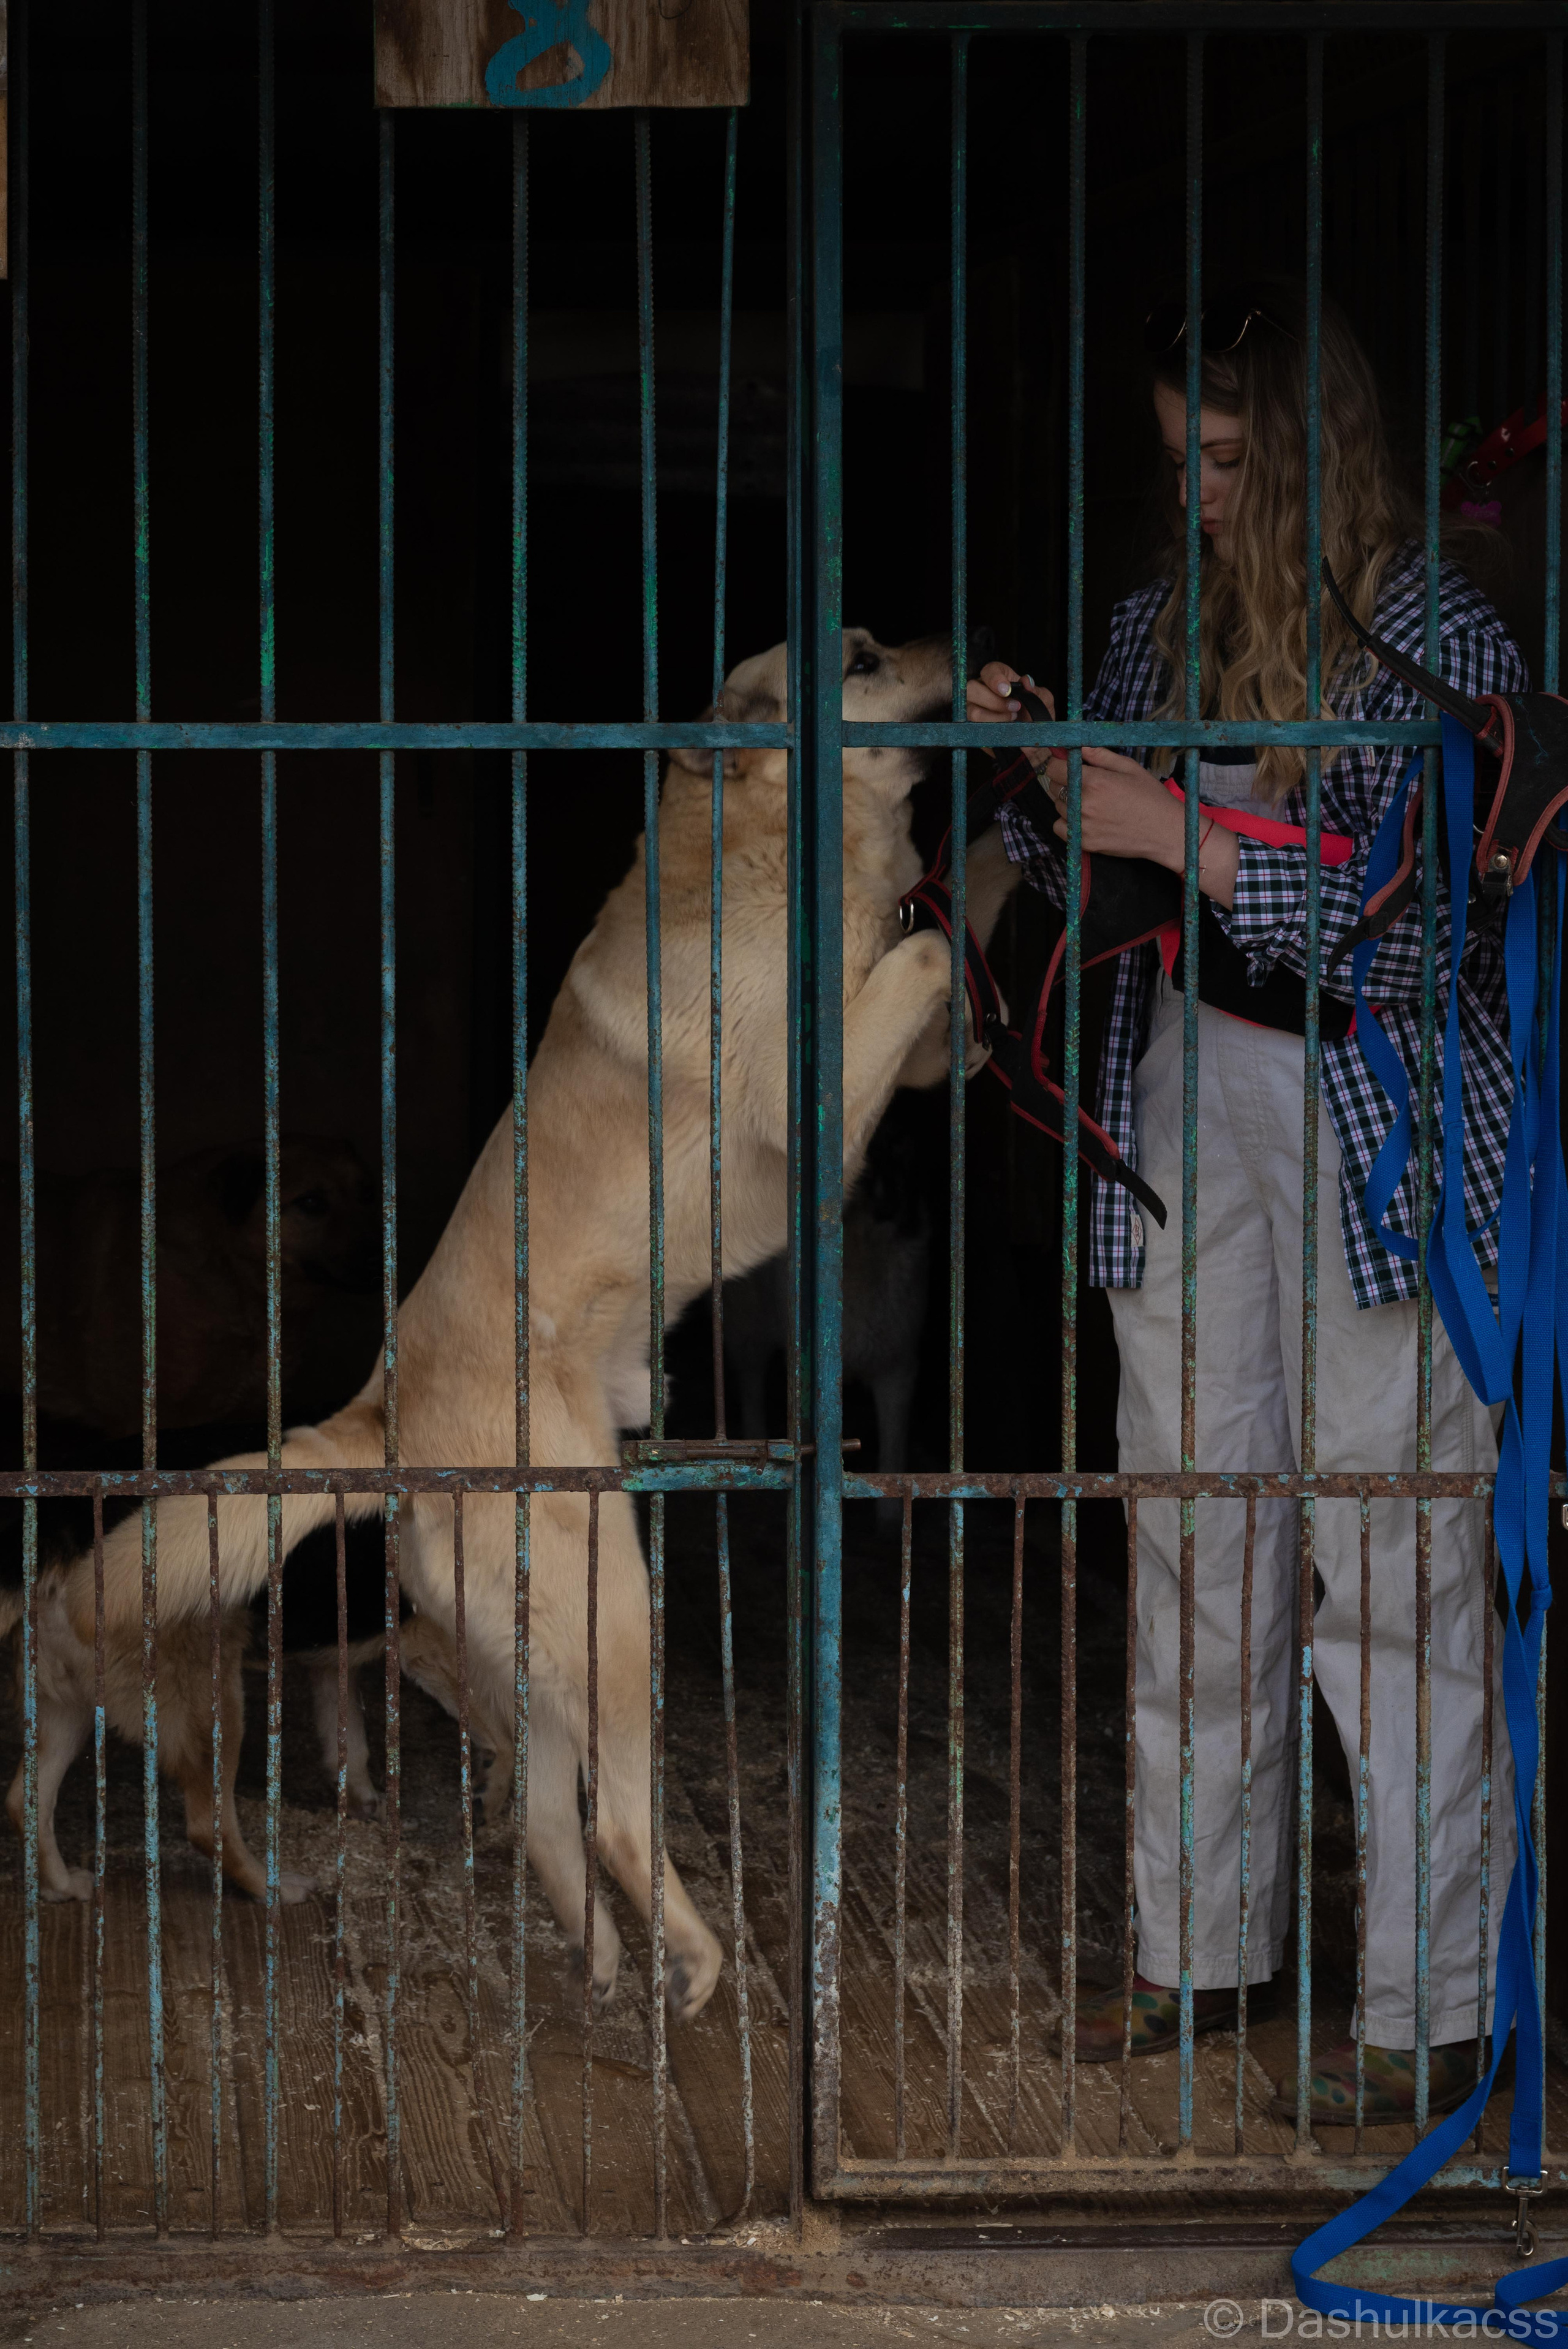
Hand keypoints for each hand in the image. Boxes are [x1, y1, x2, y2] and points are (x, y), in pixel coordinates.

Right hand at [965, 662, 1054, 769]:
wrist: (1032, 741)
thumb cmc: (1035, 716)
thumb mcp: (1043, 701)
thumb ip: (1037, 690)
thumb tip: (1027, 682)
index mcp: (1000, 679)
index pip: (990, 670)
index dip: (995, 678)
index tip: (1007, 691)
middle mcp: (982, 691)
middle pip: (973, 688)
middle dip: (994, 701)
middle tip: (1015, 709)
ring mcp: (974, 709)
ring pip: (972, 711)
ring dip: (993, 717)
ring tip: (1011, 720)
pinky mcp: (972, 728)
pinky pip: (973, 728)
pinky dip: (989, 729)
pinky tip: (1002, 730)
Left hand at [1042, 745, 1239, 906]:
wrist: (1165, 831)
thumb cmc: (1150, 796)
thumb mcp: (1129, 768)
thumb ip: (1100, 755)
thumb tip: (1078, 746)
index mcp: (1095, 781)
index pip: (1054, 768)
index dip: (1059, 764)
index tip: (1067, 765)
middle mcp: (1084, 803)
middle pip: (1054, 788)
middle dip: (1065, 782)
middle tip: (1085, 784)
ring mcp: (1082, 825)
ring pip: (1058, 807)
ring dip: (1068, 802)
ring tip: (1091, 802)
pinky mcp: (1084, 843)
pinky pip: (1060, 828)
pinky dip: (1067, 823)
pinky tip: (1085, 819)